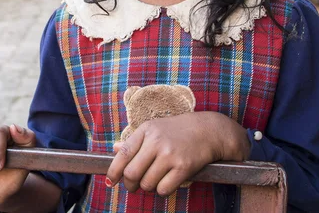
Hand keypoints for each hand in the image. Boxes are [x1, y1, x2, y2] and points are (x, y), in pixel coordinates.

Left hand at [106, 112, 249, 195]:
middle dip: (130, 184)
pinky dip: (162, 190)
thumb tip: (115, 149)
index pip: (124, 154)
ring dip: (148, 187)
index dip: (113, 171)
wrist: (208, 130)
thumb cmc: (178, 131)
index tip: (110, 181)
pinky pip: (164, 189)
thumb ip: (135, 141)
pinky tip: (167, 182)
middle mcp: (156, 142)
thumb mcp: (154, 128)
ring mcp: (170, 155)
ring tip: (154, 180)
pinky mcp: (183, 167)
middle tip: (133, 186)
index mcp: (146, 130)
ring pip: (147, 184)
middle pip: (132, 173)